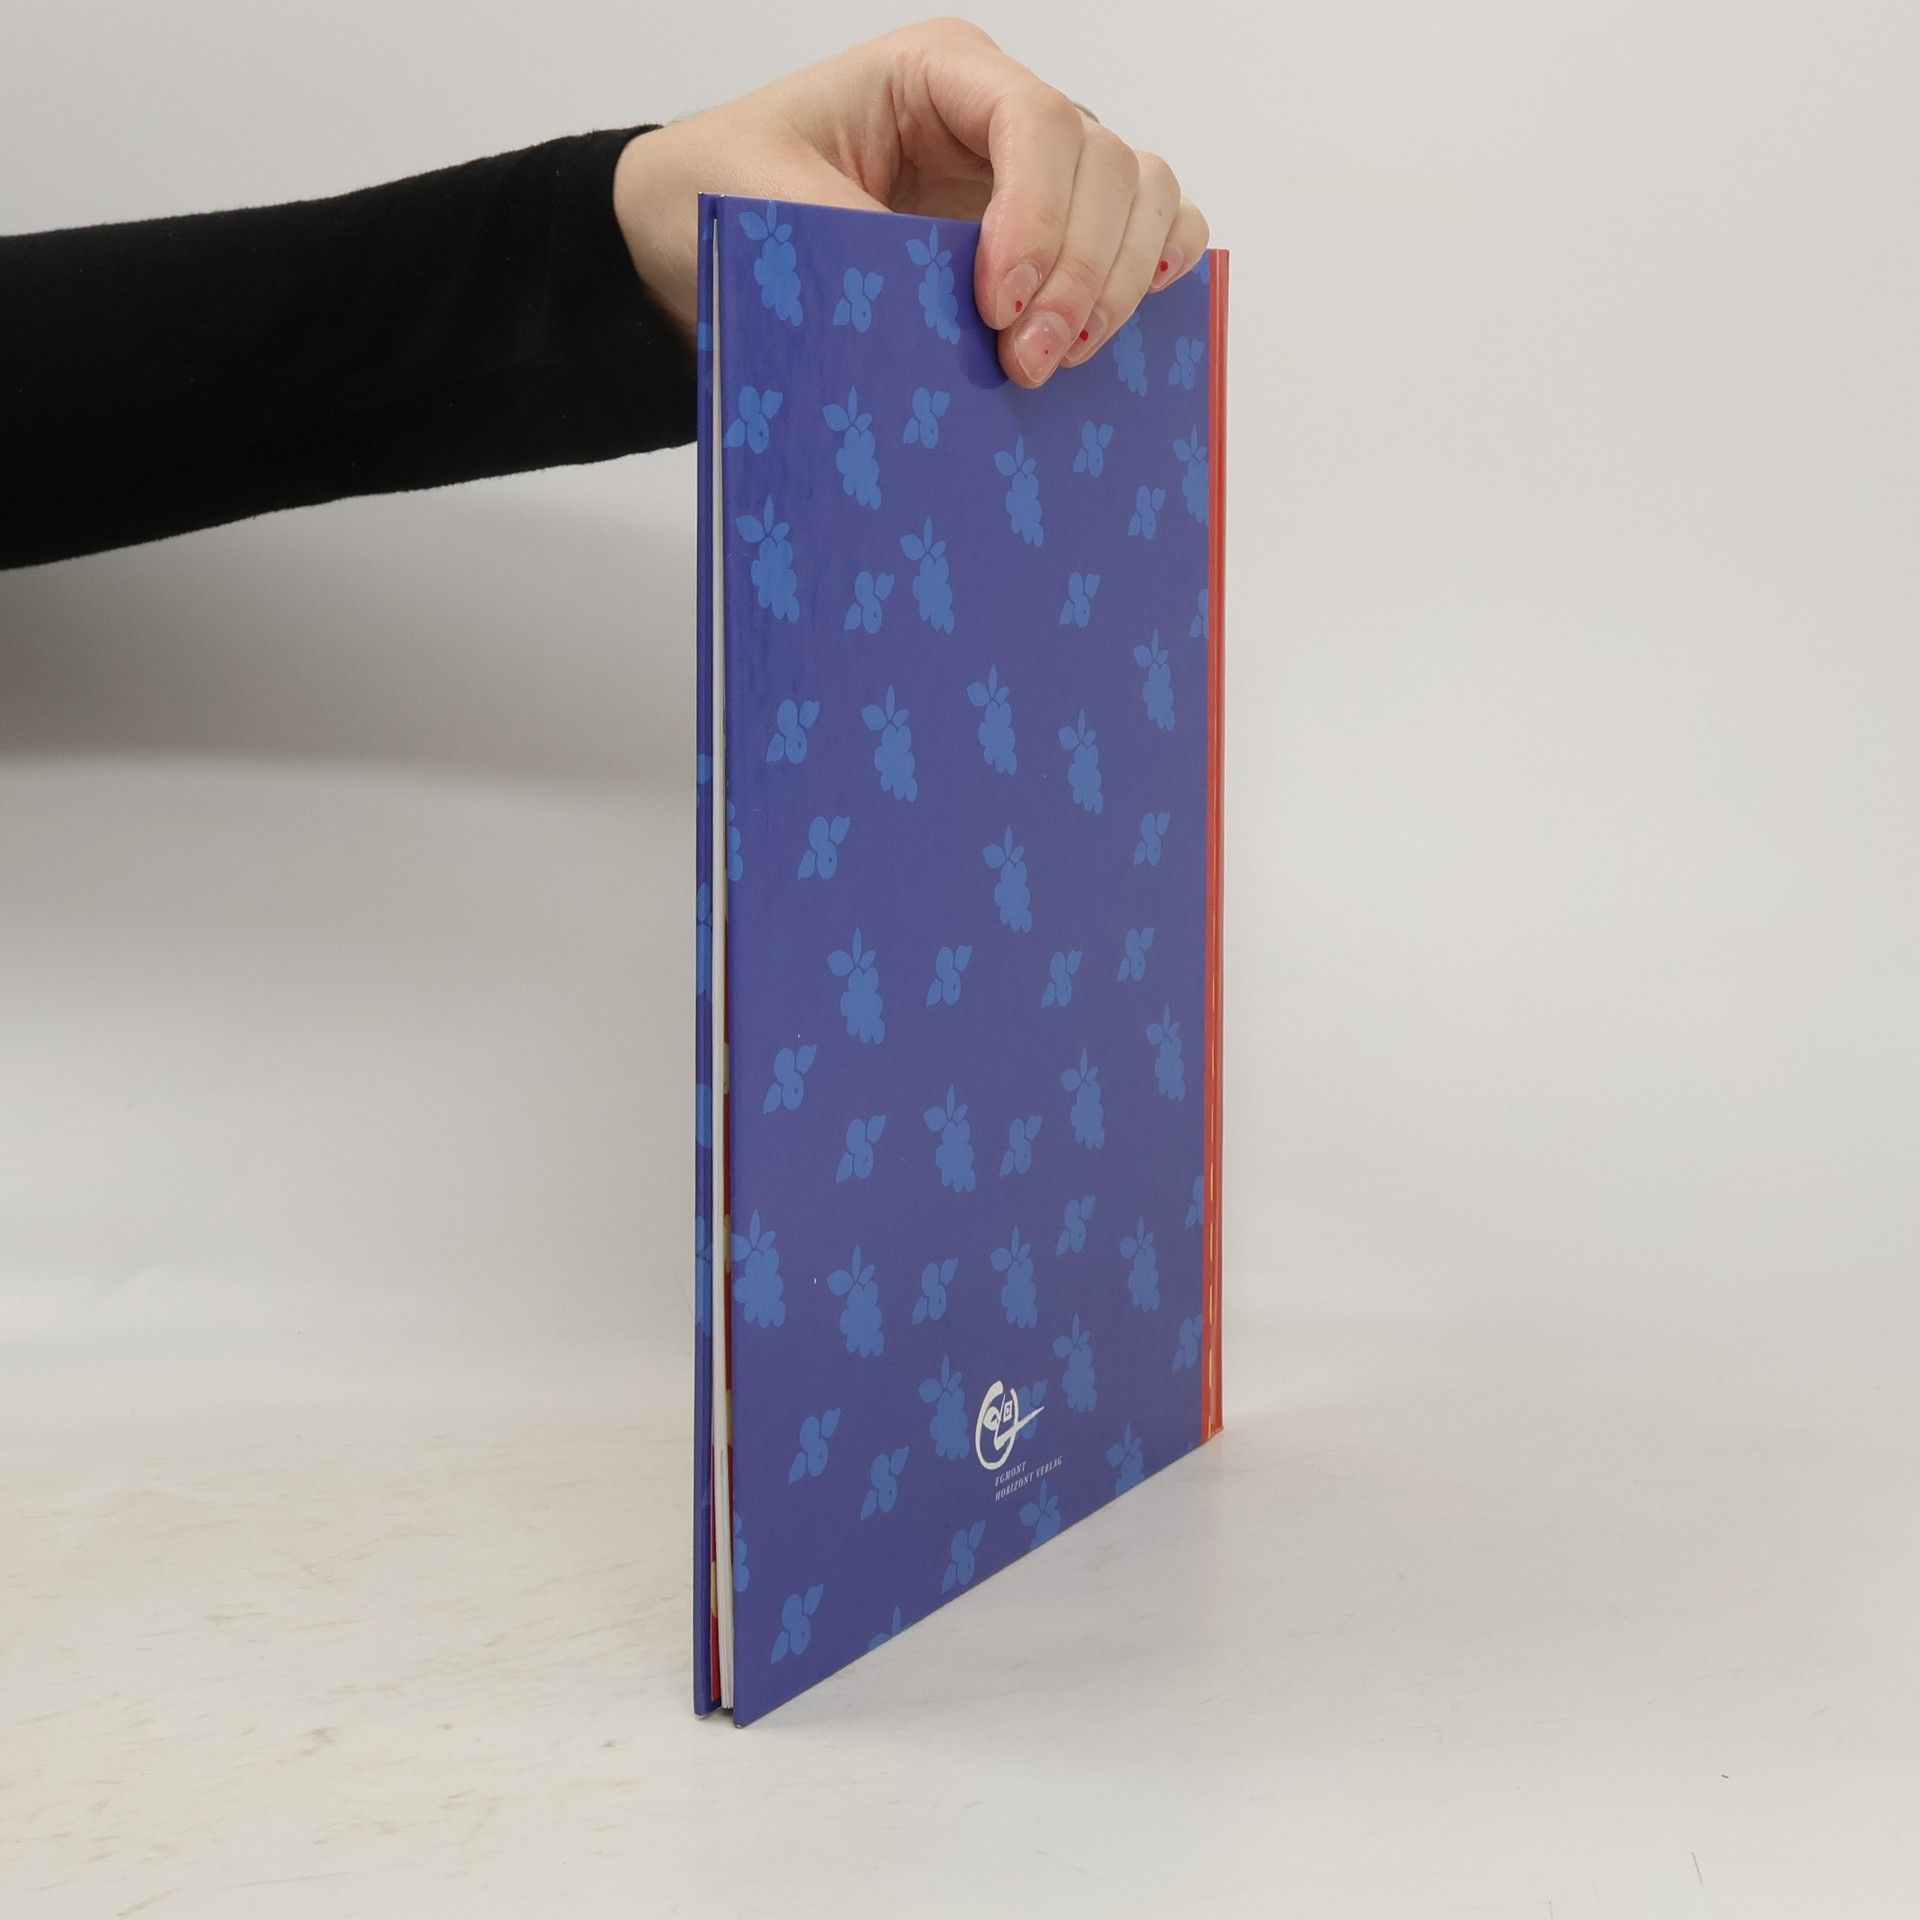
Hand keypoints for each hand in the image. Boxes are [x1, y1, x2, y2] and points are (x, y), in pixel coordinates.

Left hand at [612, 17, 1209, 388]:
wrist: (690, 236)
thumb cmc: (719, 190)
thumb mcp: (755, 199)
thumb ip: (848, 237)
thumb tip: (941, 316)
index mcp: (935, 74)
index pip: (1035, 119)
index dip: (1037, 214)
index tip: (996, 303)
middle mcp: (998, 118)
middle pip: (1106, 164)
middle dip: (1080, 271)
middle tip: (1025, 363)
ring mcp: (1034, 179)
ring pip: (1141, 195)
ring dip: (1118, 283)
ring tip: (1056, 361)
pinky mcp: (1047, 241)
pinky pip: (1144, 236)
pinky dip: (1152, 275)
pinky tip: (1116, 328)